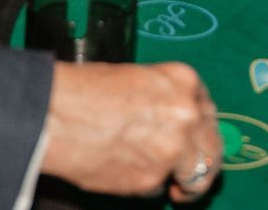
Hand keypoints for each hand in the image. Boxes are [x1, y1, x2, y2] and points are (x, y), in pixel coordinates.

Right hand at [40, 61, 222, 201]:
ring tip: (177, 189)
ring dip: (186, 183)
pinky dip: (148, 187)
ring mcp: (172, 148)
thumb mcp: (135, 78)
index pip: (207, 110)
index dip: (201, 130)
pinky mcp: (151, 179)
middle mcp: (186, 113)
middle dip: (206, 162)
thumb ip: (163, 99)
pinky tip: (128, 174)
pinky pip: (158, 188)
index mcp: (183, 80)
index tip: (198, 140)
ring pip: (195, 175)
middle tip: (194, 175)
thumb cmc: (83, 91)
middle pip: (212, 146)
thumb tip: (175, 122)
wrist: (55, 115)